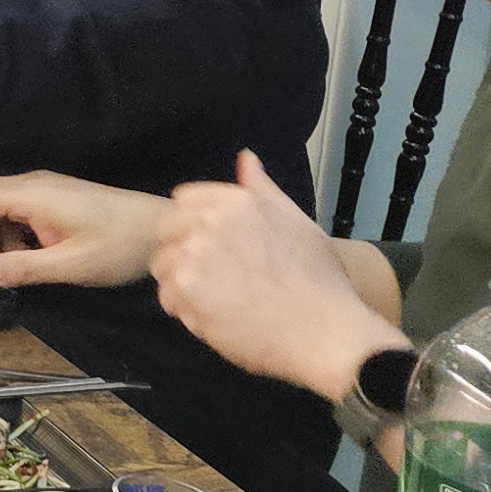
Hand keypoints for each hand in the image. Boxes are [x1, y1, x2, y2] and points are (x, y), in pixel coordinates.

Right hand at [0, 172, 171, 290]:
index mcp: (32, 195)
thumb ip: (21, 268)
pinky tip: (20, 258)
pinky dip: (5, 234)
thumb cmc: (121, 246)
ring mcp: (44, 190)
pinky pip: (13, 210)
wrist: (162, 229)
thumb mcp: (70, 265)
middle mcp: (32, 185)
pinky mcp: (54, 199)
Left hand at [154, 151, 403, 401]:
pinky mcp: (185, 292)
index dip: (194, 224)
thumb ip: (263, 191)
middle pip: (166, 231)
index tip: (216, 248)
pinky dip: (187, 312)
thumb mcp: (298, 223)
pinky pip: (168, 299)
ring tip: (222, 301)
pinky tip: (219, 319)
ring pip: (164, 267)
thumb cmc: (321, 281)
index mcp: (236, 202)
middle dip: (184, 252)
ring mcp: (193, 257)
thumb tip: (245, 158)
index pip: (184, 200)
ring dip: (183, 284)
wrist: (326, 333)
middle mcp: (209, 222)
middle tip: (219, 278)